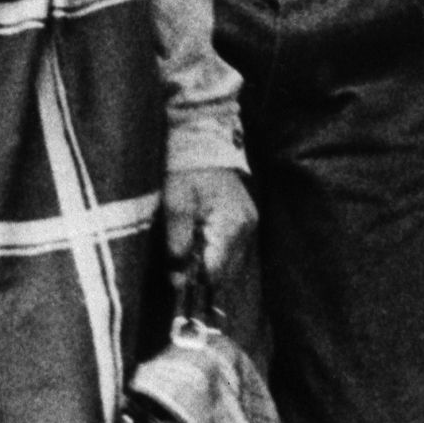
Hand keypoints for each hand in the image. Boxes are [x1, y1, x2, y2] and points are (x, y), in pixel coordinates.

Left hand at [161, 166, 257, 313]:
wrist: (201, 142)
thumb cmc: (185, 171)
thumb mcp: (174, 204)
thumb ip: (177, 243)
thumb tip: (178, 280)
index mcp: (231, 226)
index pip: (215, 272)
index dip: (193, 278)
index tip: (175, 273)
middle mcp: (247, 229)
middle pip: (225, 273)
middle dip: (201, 273)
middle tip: (180, 258)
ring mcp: (249, 225)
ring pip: (230, 264)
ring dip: (208, 263)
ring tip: (190, 244)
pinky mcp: (245, 221)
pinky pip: (232, 250)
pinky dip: (216, 252)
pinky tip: (201, 239)